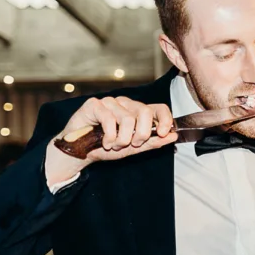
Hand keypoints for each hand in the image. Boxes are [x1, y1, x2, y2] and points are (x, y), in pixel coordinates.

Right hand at [45, 97, 177, 185]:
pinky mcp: (95, 104)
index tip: (164, 133)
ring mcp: (110, 102)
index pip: (159, 108)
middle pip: (145, 112)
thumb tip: (174, 136)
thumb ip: (153, 142)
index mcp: (137, 111)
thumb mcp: (133, 148)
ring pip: (128, 119)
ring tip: (114, 145)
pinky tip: (105, 142)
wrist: (80, 152)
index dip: (166, 120)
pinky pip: (109, 119)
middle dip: (142, 134)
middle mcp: (125, 104)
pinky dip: (109, 137)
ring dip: (122, 139)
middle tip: (132, 145)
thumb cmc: (106, 147)